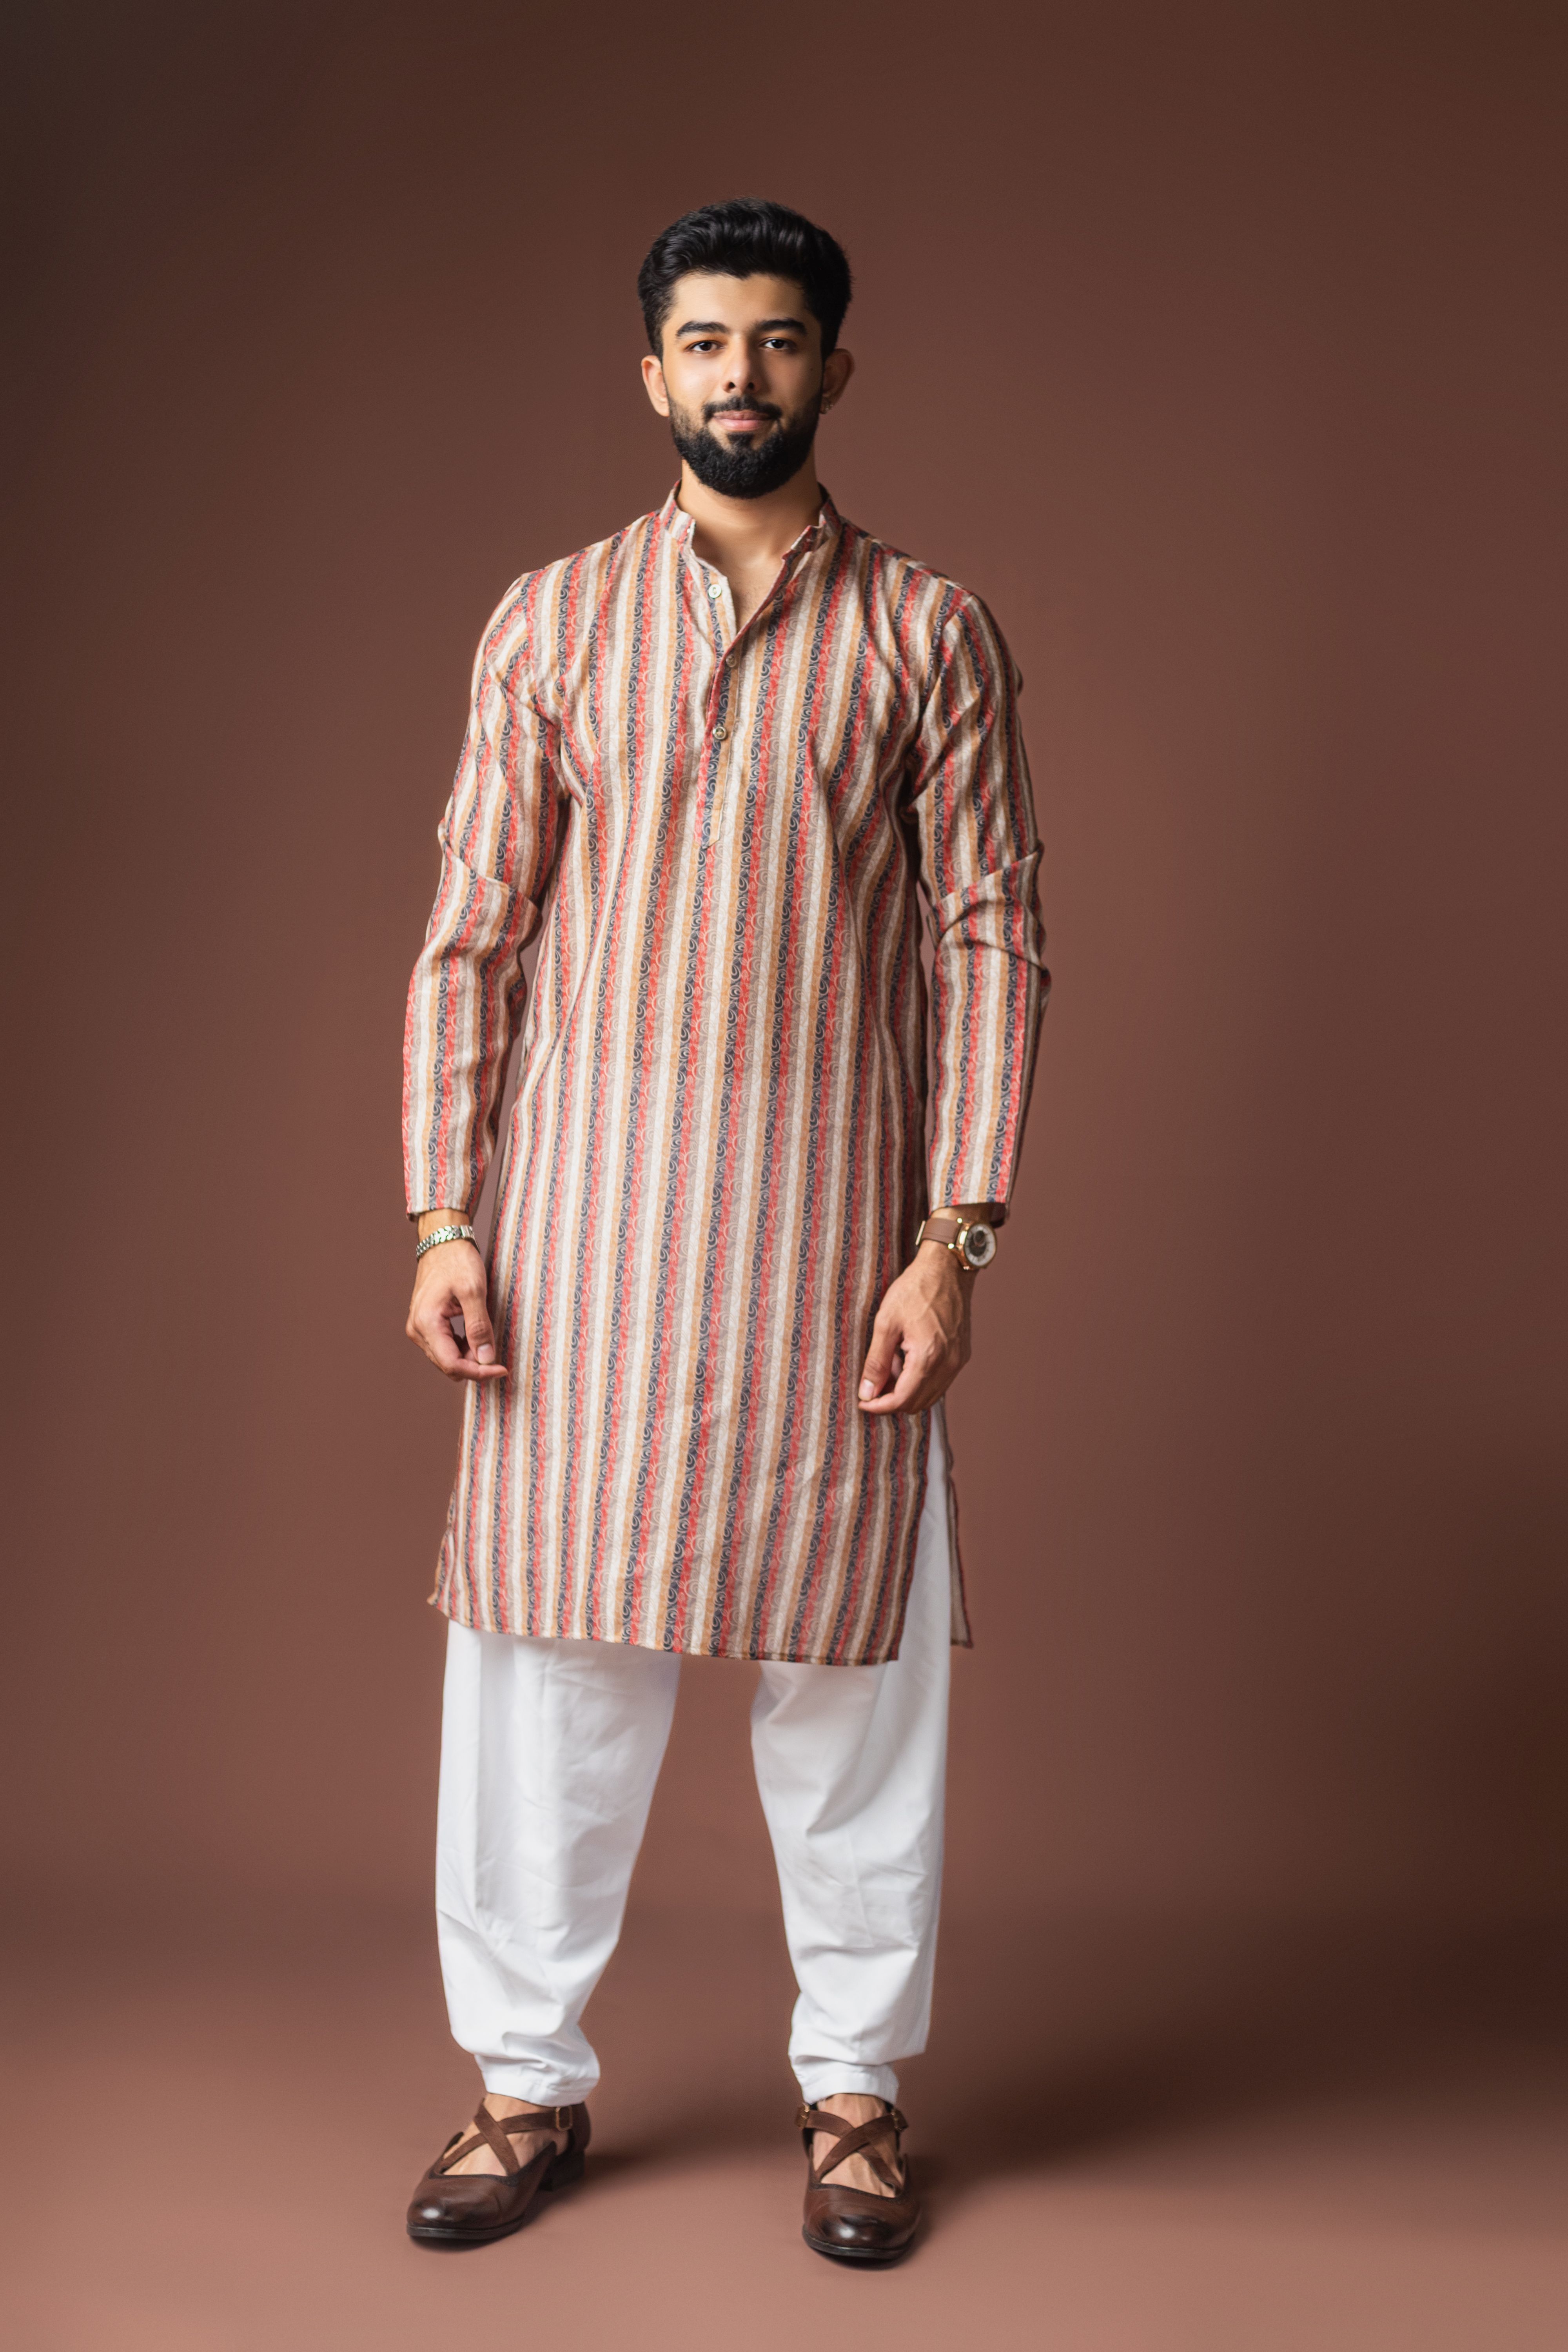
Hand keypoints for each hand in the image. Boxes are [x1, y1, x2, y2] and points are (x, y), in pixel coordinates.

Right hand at [406, 1234, 507, 1383]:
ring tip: (487, 1340)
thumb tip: (485, 1359)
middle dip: (475, 1365)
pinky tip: (475, 1337)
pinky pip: (443, 1348)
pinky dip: (462, 1348)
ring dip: (469, 1357)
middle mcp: (417, 1330)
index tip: (502, 1369)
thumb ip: (479, 1327)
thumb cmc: (457, 1261)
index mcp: (426, 1323)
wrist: (443, 1243)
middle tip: (499, 1354)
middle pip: (448, 1366)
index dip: (479, 1372)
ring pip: (446, 1359)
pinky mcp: (424, 1325)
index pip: (452, 1364)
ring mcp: (418, 1328)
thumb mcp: (474, 1291)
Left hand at [858, 1242, 971, 1414]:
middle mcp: (948, 1364)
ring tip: (890, 1365)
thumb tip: (867, 1393)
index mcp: (928, 1357)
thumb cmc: (915, 1289)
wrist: (947, 1269)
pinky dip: (921, 1380)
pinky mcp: (962, 1355)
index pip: (902, 1400)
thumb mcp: (886, 1323)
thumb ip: (876, 1362)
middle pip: (917, 1403)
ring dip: (907, 1391)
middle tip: (873, 1383)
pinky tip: (906, 1359)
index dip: (879, 1406)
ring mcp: (958, 1361)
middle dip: (891, 1400)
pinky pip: (940, 1382)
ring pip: (930, 1396)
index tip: (863, 1401)